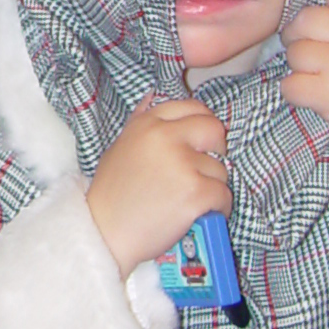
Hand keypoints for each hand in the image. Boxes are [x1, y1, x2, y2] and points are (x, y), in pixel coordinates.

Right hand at [86, 98, 229, 279]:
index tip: (200, 142)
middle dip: (217, 149)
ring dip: (211, 186)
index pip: (191, 107)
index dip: (201, 124)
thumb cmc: (111, 194)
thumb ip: (140, 121)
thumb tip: (153, 96)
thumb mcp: (120, 147)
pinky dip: (218, 208)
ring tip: (188, 201)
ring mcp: (182, 164)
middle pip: (214, 129)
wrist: (104, 233)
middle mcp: (165, 138)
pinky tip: (200, 215)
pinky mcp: (196, 192)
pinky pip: (224, 195)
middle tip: (205, 169)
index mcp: (147, 124)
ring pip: (220, 169)